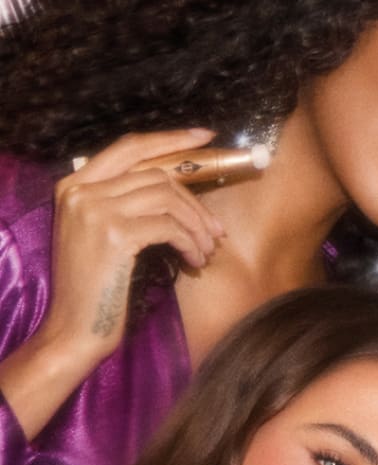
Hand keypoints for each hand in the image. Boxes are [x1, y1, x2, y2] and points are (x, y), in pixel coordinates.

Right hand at [43, 128, 226, 359]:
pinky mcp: (114, 234)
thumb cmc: (96, 285)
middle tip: (217, 231)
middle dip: (195, 202)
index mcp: (74, 185)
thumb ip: (125, 202)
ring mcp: (95, 210)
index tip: (204, 136)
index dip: (169, 139)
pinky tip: (194, 262)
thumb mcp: (101, 233)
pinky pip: (170, 226)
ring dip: (197, 226)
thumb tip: (178, 187)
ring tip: (206, 251)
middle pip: (157, 175)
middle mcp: (80, 191)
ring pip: (168, 198)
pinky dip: (191, 243)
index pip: (128, 147)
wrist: (75, 327)